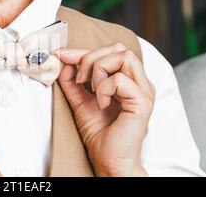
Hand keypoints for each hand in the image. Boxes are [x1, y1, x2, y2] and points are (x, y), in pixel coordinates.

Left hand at [57, 43, 154, 176]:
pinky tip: (103, 104)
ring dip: (100, 70)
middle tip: (80, 80)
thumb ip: (72, 80)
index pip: (110, 51)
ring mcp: (143, 90)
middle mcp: (138, 82)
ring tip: (94, 91)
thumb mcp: (79, 99)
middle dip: (91, 58)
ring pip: (124, 56)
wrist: (107, 158)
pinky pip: (120, 79)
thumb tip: (63, 59)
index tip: (62, 55)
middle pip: (119, 48)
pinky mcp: (142, 102)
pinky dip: (105, 88)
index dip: (83, 50)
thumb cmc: (99, 132)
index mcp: (128, 79)